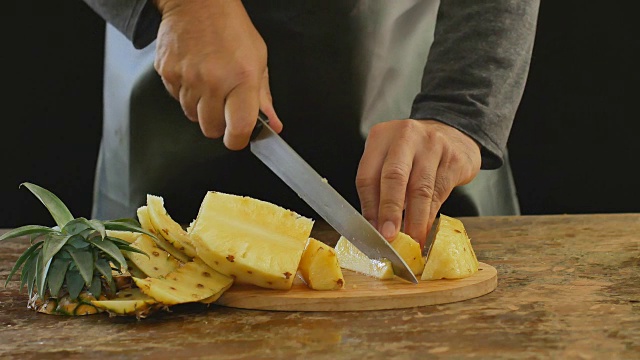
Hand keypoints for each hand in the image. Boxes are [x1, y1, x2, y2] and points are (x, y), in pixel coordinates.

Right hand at [152, 0, 282, 149]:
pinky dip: (185, 92)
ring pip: (191, 116)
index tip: (238, 137)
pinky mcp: (167, 72)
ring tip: (209, 83)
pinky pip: (175, 98)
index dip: (238, 140)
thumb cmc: (231, 28)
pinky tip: (194, 74)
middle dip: (219, 124)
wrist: (197, 2)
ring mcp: (187, 77)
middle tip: (225, 105)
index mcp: (242, 79)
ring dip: (201, 107)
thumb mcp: (258, 61)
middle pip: (210, 129)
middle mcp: (213, 81)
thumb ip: (263, 98)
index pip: (238, 128)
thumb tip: (273, 125)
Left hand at [356, 120, 480, 247]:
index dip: (369, 207)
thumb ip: (379, 187)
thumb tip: (374, 227)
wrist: (454, 133)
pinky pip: (439, 193)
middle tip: (389, 237)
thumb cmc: (414, 152)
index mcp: (381, 136)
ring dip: (414, 220)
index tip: (371, 231)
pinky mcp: (454, 159)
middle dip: (390, 211)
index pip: (368, 175)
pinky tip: (424, 231)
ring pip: (420, 189)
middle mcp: (405, 136)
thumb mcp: (390, 158)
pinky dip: (430, 216)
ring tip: (410, 241)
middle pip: (394, 177)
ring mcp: (432, 145)